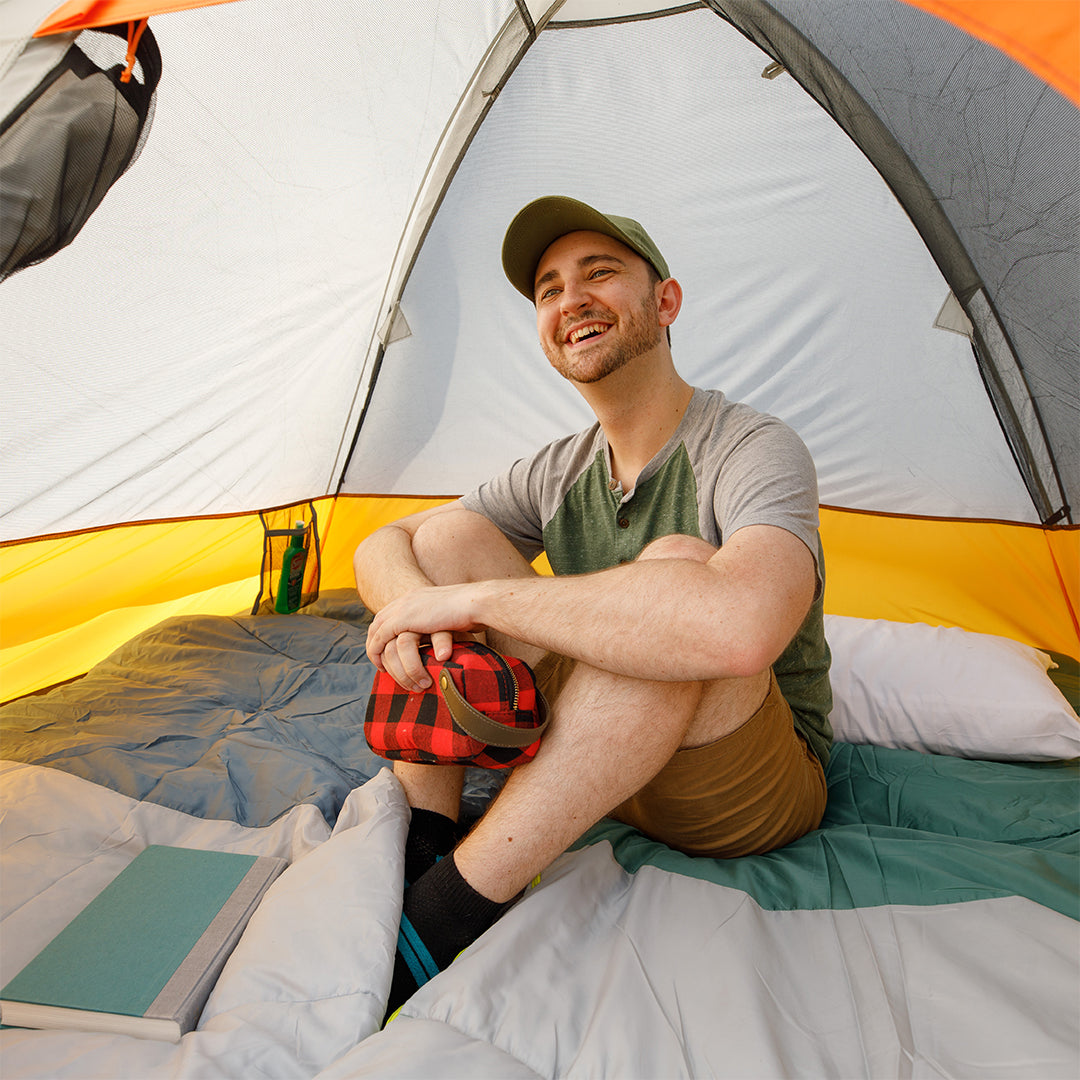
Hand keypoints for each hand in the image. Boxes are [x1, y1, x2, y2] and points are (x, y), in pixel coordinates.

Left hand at [367, 584, 483, 691]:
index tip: (388, 650)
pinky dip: (378, 652)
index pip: (391, 614)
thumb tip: (447, 642)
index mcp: (417, 596)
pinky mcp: (403, 619)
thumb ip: (441, 626)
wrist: (476, 602)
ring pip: (377, 633)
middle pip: (378, 622)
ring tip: (382, 669)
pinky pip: (381, 639)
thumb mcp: (451, 617)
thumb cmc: (474, 611)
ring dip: (377, 652)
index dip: (386, 633)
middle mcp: (406, 599)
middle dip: (375, 643)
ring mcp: (403, 607)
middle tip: (380, 663)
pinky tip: (383, 666)